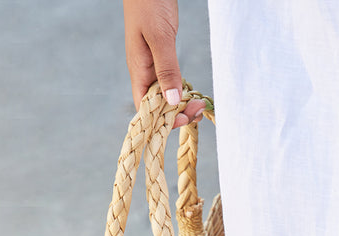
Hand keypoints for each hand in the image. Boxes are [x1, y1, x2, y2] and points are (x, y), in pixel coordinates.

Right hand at [122, 0, 205, 127]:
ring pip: (166, 95)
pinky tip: (192, 92)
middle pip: (158, 105)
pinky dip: (181, 89)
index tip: (185, 120)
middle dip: (178, 114)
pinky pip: (170, 81)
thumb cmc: (149, 2)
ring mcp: (151, 64)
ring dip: (182, 104)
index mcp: (138, 69)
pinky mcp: (160, 56)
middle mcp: (144, 71)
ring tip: (200, 106)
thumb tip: (173, 102)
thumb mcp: (159, 36)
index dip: (164, 121)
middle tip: (200, 112)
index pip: (146, 108)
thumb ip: (166, 68)